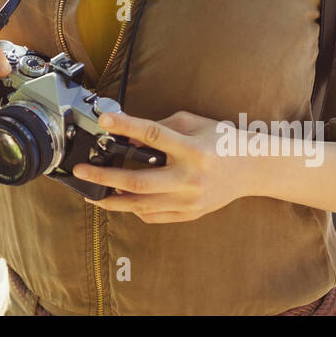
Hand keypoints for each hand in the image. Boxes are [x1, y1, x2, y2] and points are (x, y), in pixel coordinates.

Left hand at [71, 110, 254, 222]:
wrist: (253, 169)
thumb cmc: (221, 141)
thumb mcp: (193, 124)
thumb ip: (161, 127)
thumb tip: (130, 139)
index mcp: (193, 149)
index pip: (154, 135)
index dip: (127, 127)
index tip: (104, 120)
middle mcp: (191, 177)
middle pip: (139, 182)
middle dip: (105, 177)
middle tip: (82, 172)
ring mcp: (190, 200)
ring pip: (142, 205)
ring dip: (113, 200)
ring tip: (92, 193)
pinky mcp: (190, 214)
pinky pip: (154, 216)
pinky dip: (135, 209)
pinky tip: (122, 201)